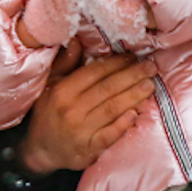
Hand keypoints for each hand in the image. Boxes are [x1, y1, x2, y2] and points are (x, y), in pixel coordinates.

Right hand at [18, 40, 156, 174]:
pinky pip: (108, 136)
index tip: (133, 57)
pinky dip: (122, 125)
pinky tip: (135, 114)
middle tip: (151, 68)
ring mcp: (80, 131)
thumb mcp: (51, 86)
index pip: (95, 72)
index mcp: (63, 91)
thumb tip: (76, 40)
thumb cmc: (49, 114)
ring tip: (150, 85)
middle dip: (132, 76)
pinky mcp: (88, 149)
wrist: (40, 150)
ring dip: (133, 96)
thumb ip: (65, 64)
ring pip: (112, 109)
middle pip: (107, 88)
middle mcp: (71, 109)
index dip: (116, 63)